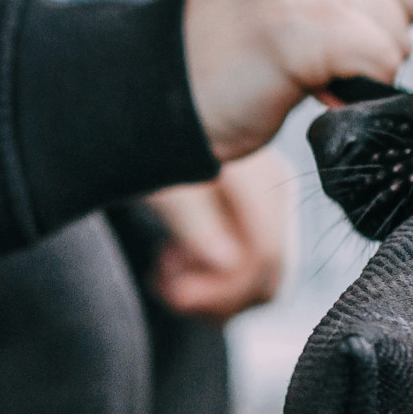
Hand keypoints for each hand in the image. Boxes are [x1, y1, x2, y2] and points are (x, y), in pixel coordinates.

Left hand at [147, 148, 295, 321]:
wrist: (136, 117)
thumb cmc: (143, 139)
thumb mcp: (162, 183)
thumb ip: (196, 222)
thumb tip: (226, 264)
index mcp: (261, 179)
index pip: (264, 254)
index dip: (223, 289)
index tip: (176, 295)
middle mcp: (276, 194)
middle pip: (268, 275)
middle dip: (216, 296)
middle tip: (168, 289)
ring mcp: (270, 208)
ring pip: (261, 282)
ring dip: (212, 291)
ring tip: (167, 272)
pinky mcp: (254, 220)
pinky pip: (249, 270)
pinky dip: (213, 280)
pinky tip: (178, 262)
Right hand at [183, 0, 412, 160]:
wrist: (170, 86)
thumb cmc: (251, 38)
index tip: (340, 5)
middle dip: (378, 31)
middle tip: (311, 39)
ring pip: (399, 31)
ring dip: (362, 64)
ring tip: (302, 58)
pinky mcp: (297, 20)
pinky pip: (379, 61)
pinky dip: (353, 85)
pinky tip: (305, 77)